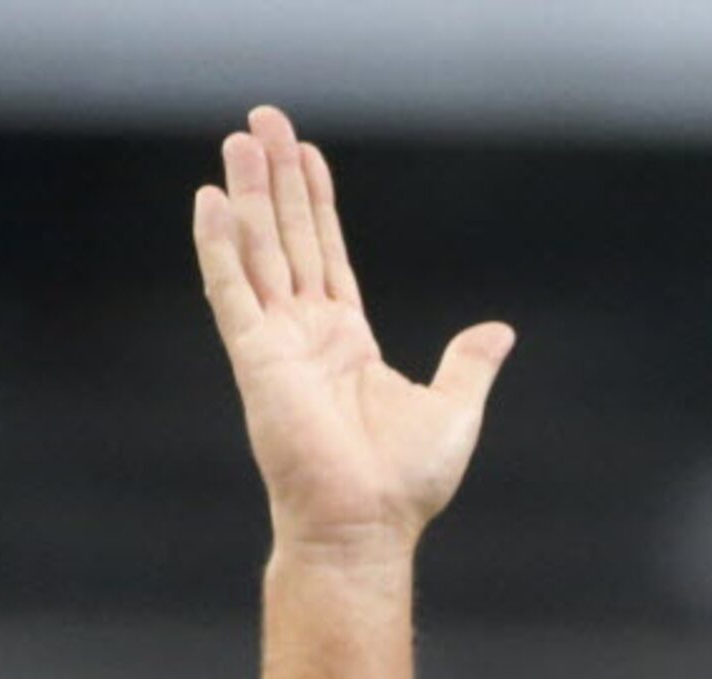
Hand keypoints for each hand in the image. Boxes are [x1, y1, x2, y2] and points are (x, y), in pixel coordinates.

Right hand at [192, 104, 513, 556]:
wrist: (369, 524)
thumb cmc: (406, 482)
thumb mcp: (453, 408)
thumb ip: (468, 363)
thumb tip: (498, 331)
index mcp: (347, 342)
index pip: (326, 256)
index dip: (317, 205)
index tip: (308, 155)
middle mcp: (306, 335)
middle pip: (288, 239)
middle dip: (278, 181)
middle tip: (262, 120)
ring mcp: (276, 344)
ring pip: (258, 251)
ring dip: (248, 195)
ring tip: (241, 139)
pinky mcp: (255, 359)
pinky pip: (231, 291)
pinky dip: (220, 246)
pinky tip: (212, 200)